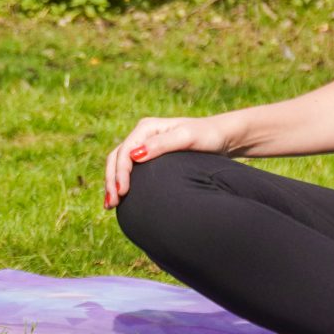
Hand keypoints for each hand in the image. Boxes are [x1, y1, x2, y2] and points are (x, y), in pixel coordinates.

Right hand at [102, 115, 230, 208]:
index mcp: (147, 128)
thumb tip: (134, 156)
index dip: (119, 173)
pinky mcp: (150, 157)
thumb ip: (161, 145)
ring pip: (119, 164)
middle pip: (116, 158)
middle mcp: (142, 135)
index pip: (124, 152)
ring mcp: (145, 146)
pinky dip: (121, 182)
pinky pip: (129, 169)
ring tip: (110, 205)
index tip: (122, 192)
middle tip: (111, 204)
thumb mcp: (187, 138)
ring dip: (112, 183)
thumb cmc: (208, 136)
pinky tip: (121, 197)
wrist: (222, 137)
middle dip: (111, 180)